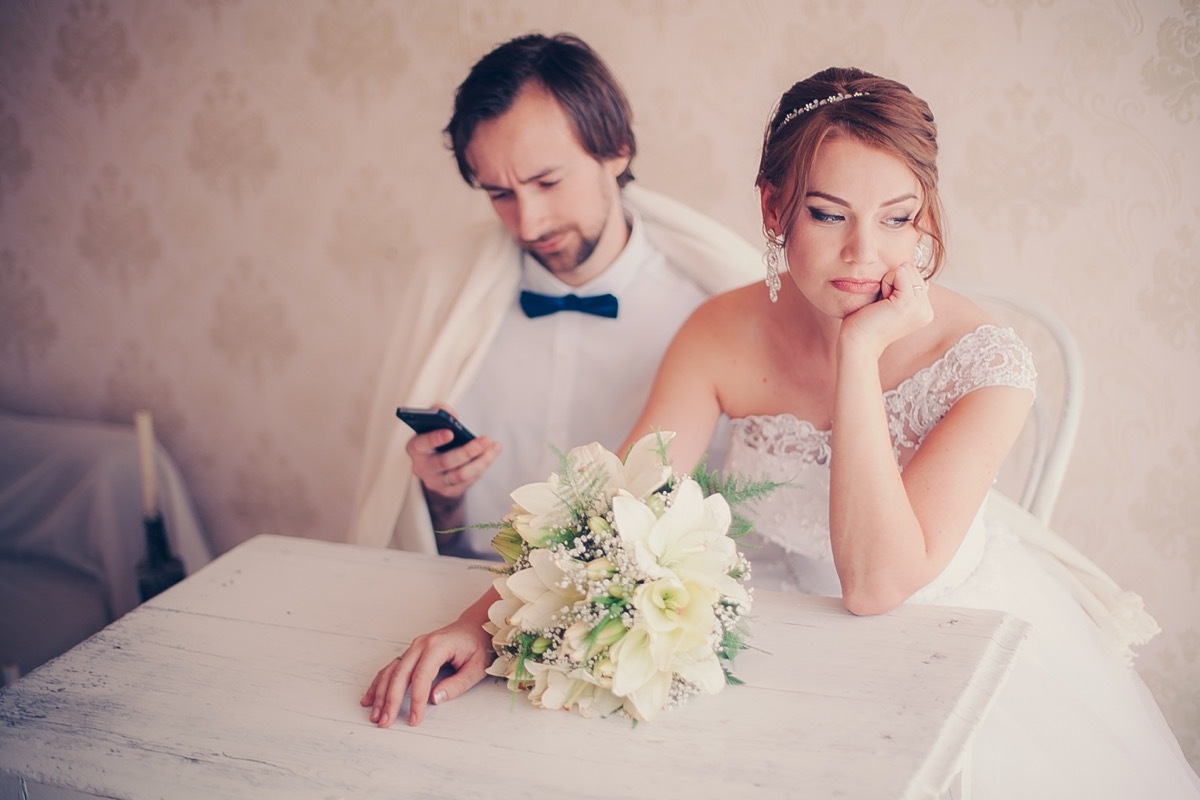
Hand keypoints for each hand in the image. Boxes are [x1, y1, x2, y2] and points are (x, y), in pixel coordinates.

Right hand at [360, 616, 494, 726]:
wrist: (474, 627)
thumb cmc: (477, 646)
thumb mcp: (476, 667)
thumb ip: (457, 684)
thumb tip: (434, 699)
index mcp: (438, 646)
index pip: (421, 676)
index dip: (416, 700)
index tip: (415, 720)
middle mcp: (421, 644)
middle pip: (400, 674)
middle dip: (391, 700)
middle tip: (385, 722)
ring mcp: (414, 648)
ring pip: (391, 671)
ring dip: (381, 694)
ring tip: (376, 716)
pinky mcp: (410, 653)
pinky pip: (391, 668)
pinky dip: (379, 684)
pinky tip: (370, 699)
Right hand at [406, 410, 501, 498]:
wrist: (436, 466)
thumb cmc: (436, 439)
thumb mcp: (433, 423)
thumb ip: (439, 413)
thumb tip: (451, 415)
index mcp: (415, 448)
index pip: (421, 444)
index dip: (435, 439)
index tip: (451, 432)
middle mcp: (422, 468)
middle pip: (445, 462)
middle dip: (467, 451)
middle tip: (485, 440)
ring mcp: (435, 482)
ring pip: (461, 474)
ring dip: (481, 461)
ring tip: (494, 447)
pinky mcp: (449, 490)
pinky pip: (469, 480)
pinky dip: (482, 466)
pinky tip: (492, 453)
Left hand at [841, 263, 933, 354]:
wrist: (858, 343)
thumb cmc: (865, 323)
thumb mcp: (889, 303)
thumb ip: (902, 288)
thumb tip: (904, 266)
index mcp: (924, 310)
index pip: (913, 275)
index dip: (894, 284)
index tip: (885, 306)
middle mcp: (927, 310)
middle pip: (911, 269)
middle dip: (892, 281)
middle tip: (882, 305)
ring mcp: (920, 307)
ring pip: (906, 269)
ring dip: (887, 282)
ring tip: (881, 305)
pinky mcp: (908, 303)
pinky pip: (899, 273)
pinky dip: (885, 282)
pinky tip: (880, 302)